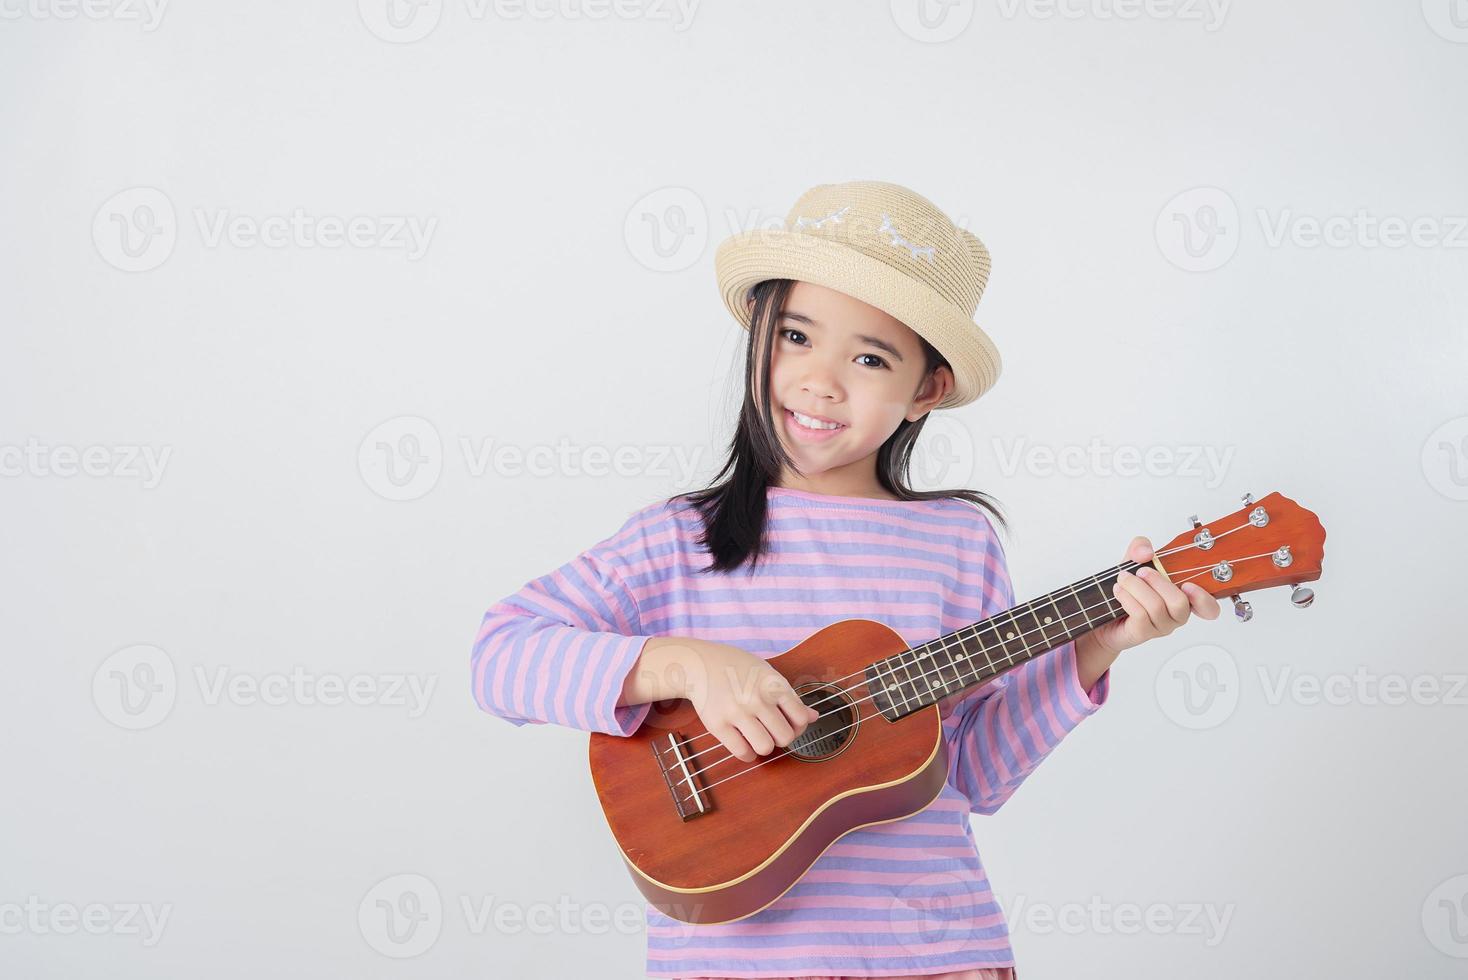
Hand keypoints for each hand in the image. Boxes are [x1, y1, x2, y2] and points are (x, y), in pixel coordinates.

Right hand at [678, 641, 819, 763]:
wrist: (699, 664)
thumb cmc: (737, 668)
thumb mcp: (767, 673)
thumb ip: (789, 696)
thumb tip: (813, 717)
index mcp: (772, 684)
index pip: (799, 718)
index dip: (798, 727)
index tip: (788, 724)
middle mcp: (756, 698)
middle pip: (785, 737)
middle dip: (781, 738)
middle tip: (771, 731)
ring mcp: (736, 712)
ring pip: (766, 747)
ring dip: (765, 747)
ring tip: (758, 738)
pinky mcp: (717, 724)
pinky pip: (742, 752)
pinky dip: (748, 754)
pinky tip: (745, 745)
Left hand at [1088, 536, 1221, 657]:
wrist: (1104, 612)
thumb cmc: (1128, 588)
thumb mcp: (1134, 560)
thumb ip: (1141, 548)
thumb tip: (1147, 552)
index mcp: (1183, 597)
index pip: (1208, 608)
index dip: (1204, 599)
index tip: (1188, 585)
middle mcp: (1175, 614)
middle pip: (1180, 603)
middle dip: (1158, 581)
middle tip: (1140, 571)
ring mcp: (1160, 626)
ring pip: (1157, 607)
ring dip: (1136, 587)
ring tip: (1123, 579)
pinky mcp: (1142, 633)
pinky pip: (1140, 615)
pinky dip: (1127, 598)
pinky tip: (1119, 591)